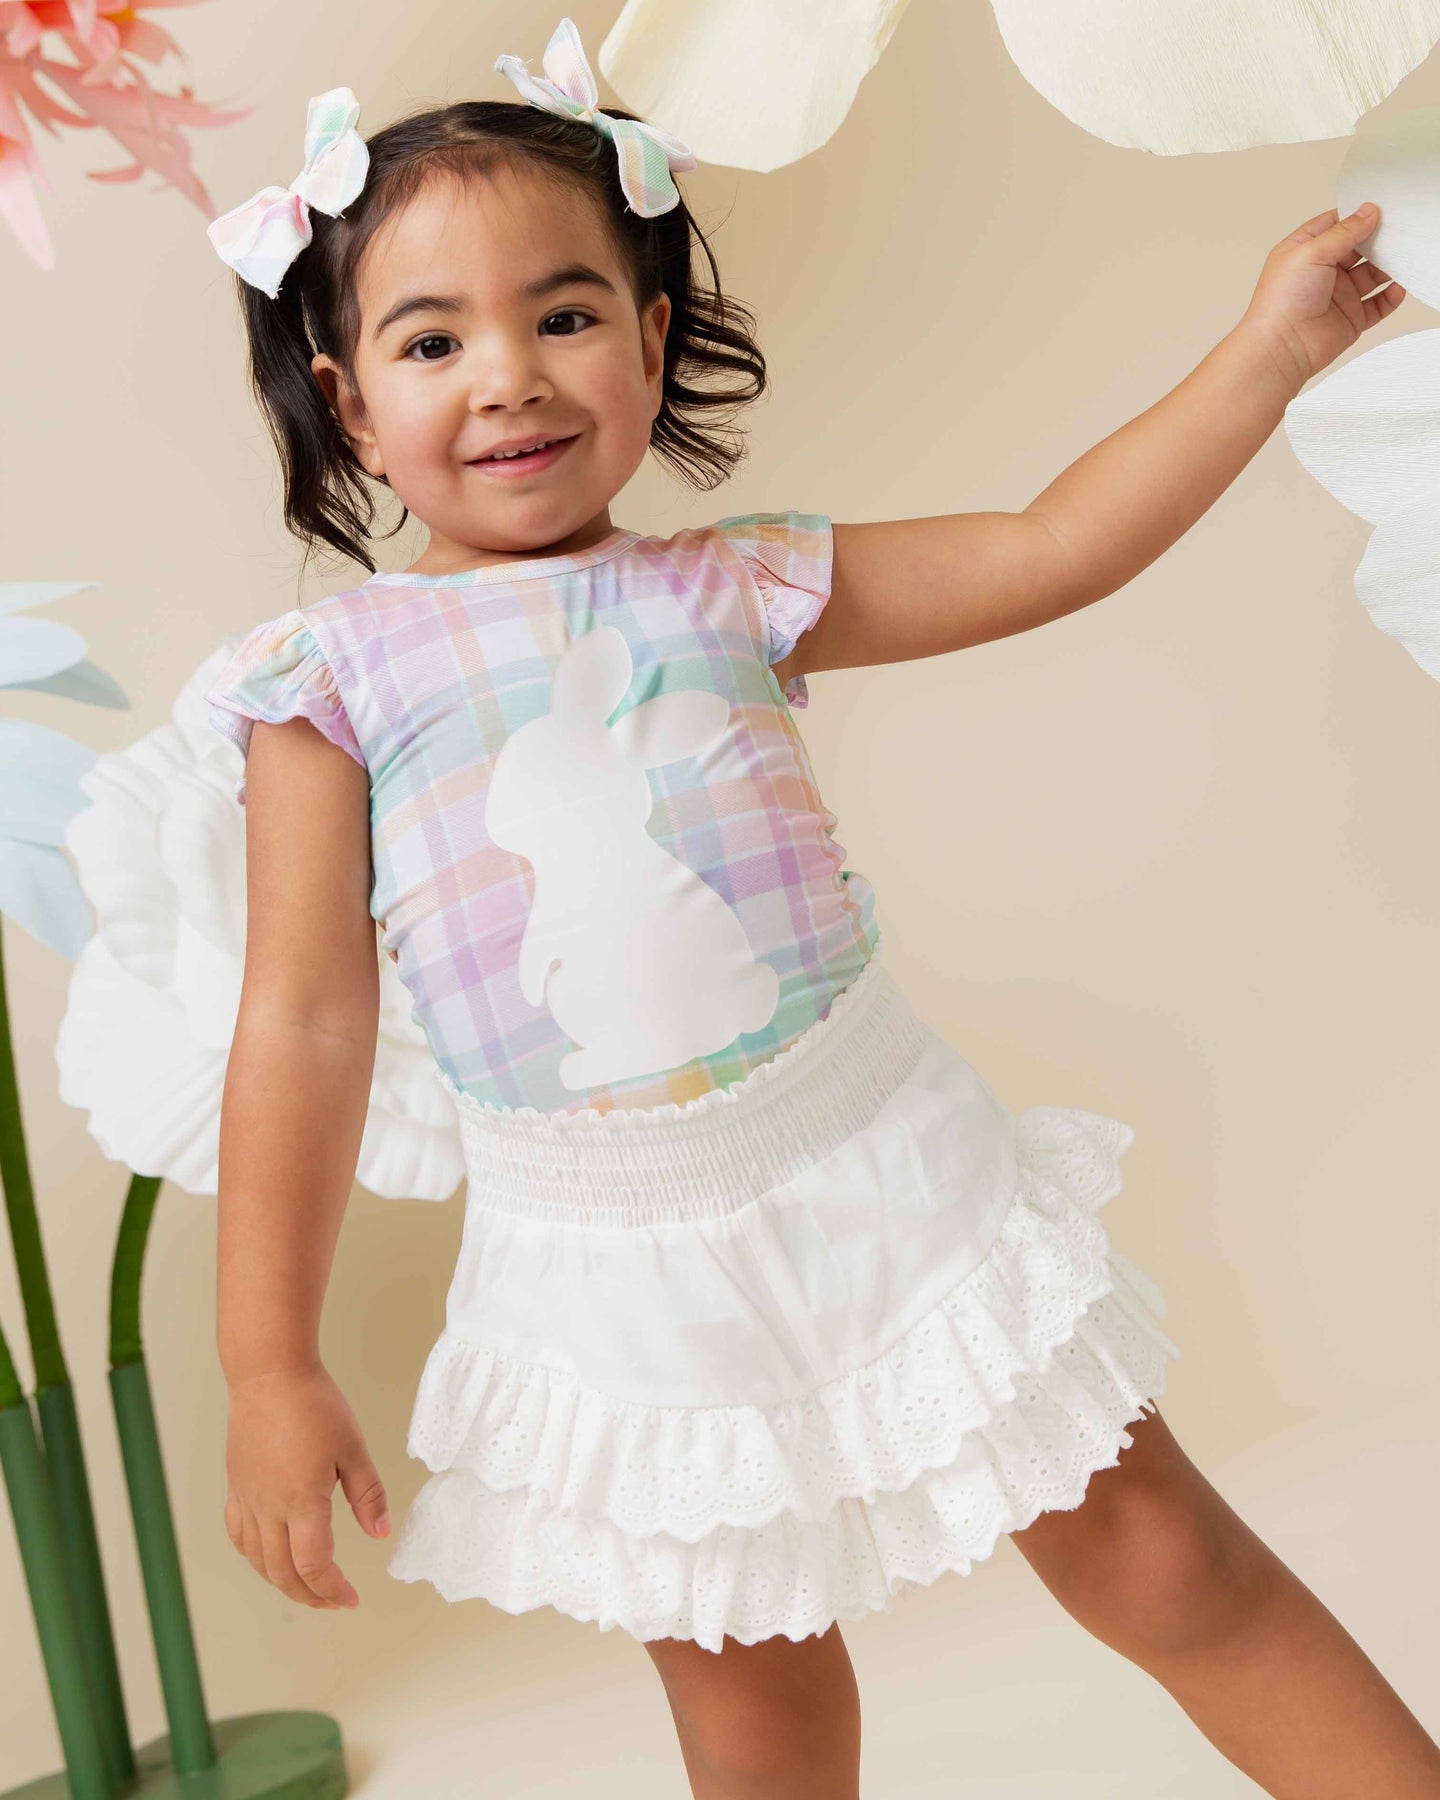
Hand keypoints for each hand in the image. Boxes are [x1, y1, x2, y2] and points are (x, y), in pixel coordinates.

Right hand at [223, 1362, 390, 1609]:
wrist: (269, 1374)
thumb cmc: (314, 1404)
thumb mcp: (353, 1447)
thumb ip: (368, 1495)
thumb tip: (380, 1533)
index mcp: (301, 1501)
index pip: (313, 1565)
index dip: (333, 1590)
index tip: (352, 1598)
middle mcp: (268, 1507)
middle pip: (282, 1573)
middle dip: (310, 1595)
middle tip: (334, 1600)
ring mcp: (247, 1498)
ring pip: (257, 1560)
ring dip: (283, 1581)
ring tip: (309, 1585)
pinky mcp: (236, 1486)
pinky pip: (240, 1536)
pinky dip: (256, 1557)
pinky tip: (271, 1556)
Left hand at [1239, 203, 1404, 389]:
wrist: (1281, 349)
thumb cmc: (1282, 302)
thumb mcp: (1311, 252)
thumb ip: (1344, 232)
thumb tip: (1367, 212)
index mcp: (1305, 251)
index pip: (1335, 225)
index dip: (1356, 216)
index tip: (1379, 208)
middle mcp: (1322, 272)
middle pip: (1358, 248)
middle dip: (1378, 240)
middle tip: (1397, 231)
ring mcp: (1337, 295)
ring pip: (1371, 275)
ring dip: (1387, 267)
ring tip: (1402, 258)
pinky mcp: (1350, 318)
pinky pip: (1377, 304)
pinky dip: (1390, 296)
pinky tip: (1397, 287)